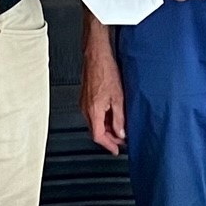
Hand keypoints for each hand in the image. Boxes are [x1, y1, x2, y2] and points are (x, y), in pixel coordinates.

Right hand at [80, 40, 125, 154]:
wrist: (96, 55)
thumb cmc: (105, 70)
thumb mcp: (118, 97)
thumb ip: (120, 118)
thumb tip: (121, 132)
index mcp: (93, 111)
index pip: (98, 136)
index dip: (108, 145)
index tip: (116, 150)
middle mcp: (86, 108)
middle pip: (96, 131)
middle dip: (109, 138)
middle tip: (121, 140)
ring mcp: (84, 102)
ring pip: (95, 122)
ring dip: (107, 127)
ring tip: (120, 127)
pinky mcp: (86, 96)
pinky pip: (93, 113)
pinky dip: (103, 118)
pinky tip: (112, 114)